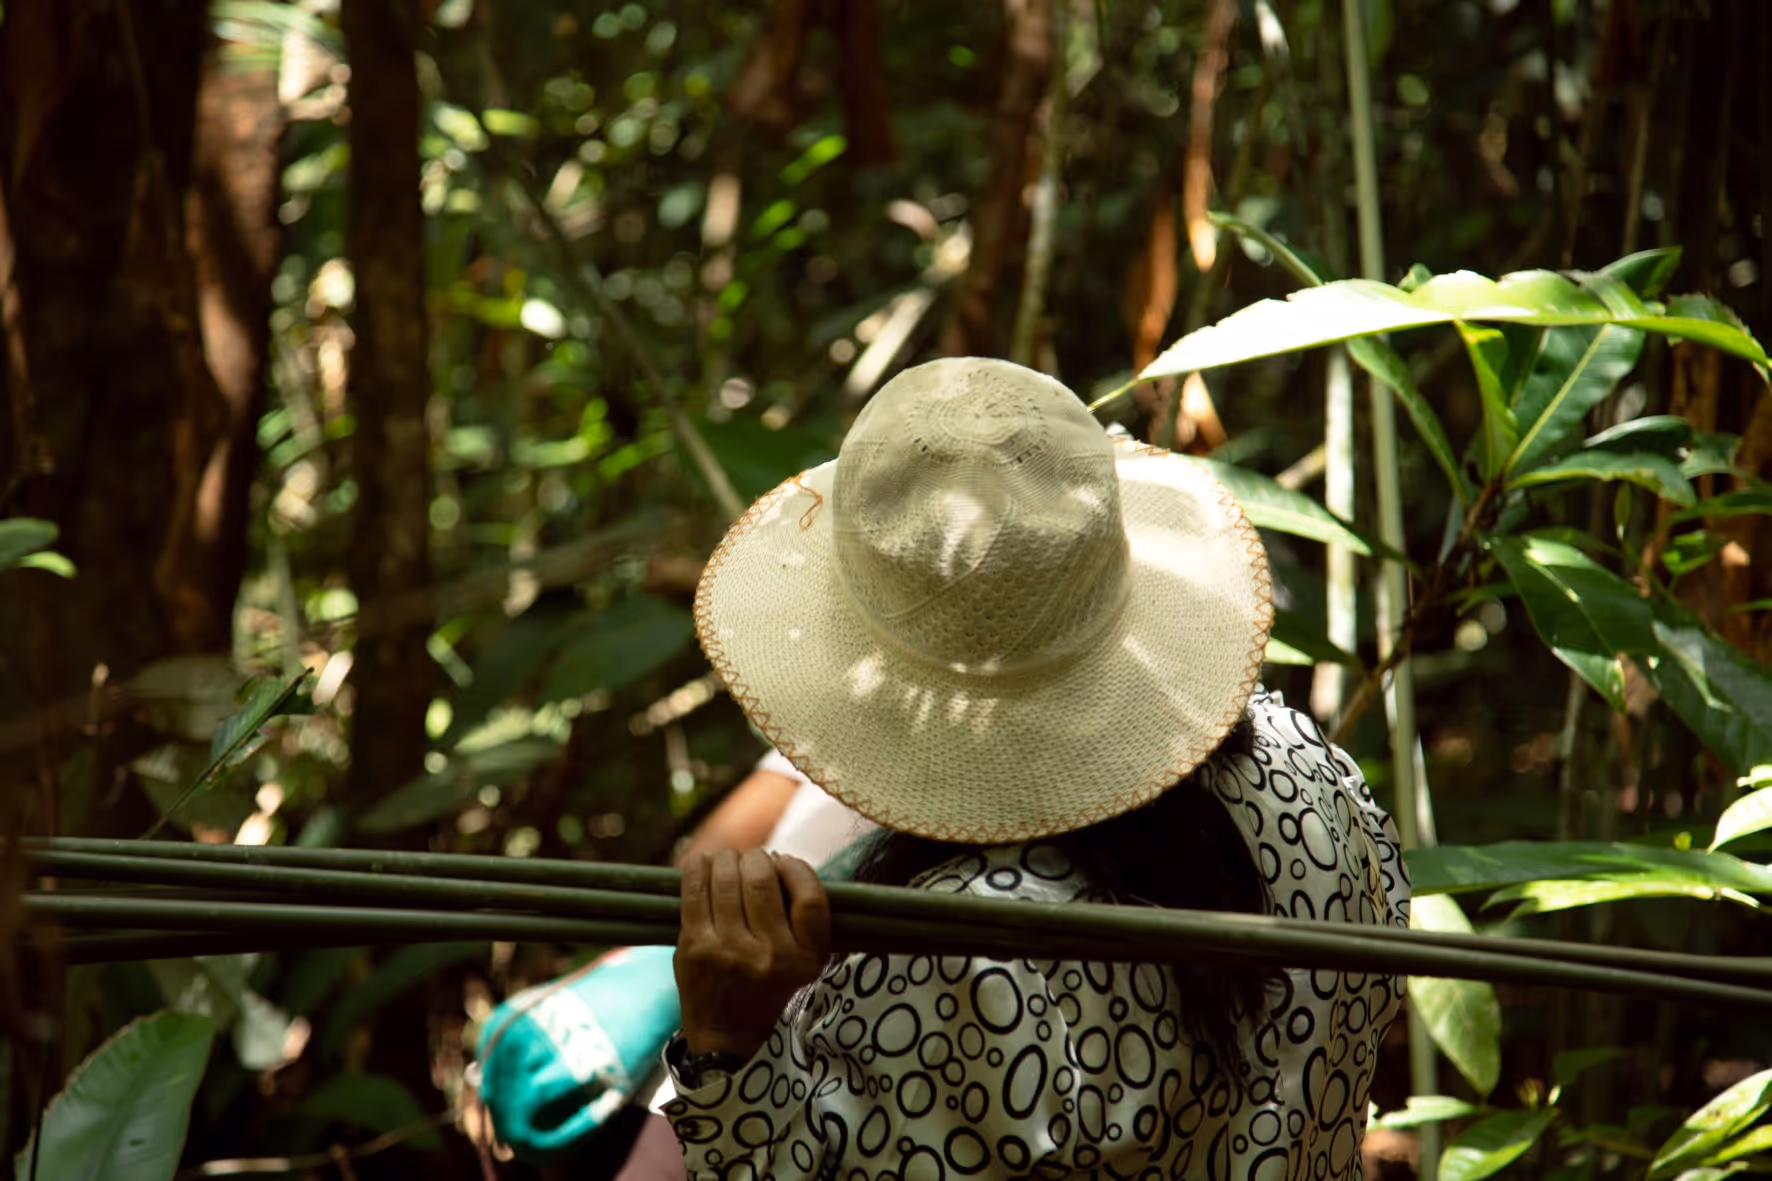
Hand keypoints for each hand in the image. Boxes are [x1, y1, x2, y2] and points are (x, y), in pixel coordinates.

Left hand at [675, 848, 831, 1059]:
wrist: (727, 1037)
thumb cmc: (767, 989)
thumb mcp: (802, 963)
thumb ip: (800, 919)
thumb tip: (778, 860)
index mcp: (804, 959)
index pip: (810, 897)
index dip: (797, 870)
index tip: (785, 863)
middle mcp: (770, 955)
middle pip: (763, 881)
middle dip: (757, 859)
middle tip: (753, 860)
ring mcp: (729, 950)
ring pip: (727, 879)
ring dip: (727, 859)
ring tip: (729, 860)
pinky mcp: (695, 947)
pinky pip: (694, 891)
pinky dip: (699, 868)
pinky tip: (704, 863)